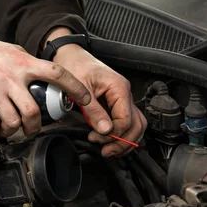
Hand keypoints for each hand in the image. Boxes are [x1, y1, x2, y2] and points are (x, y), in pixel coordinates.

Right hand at [0, 23, 91, 136]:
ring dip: (14, 132)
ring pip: (13, 122)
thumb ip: (27, 63)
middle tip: (33, 130)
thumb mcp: (10, 50)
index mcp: (23, 63)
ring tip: (12, 130)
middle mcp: (10, 77)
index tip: (86, 99)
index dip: (75, 88)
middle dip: (35, 128)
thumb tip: (44, 76)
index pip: (56, 74)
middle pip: (33, 112)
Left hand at [47, 31, 146, 156]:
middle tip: (106, 151)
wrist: (69, 55)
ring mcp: (122, 99)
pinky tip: (109, 141)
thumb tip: (105, 131)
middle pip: (136, 124)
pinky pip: (126, 121)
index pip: (126, 119)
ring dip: (124, 140)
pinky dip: (121, 134)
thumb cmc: (74, 66)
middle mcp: (125, 93)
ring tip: (108, 150)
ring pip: (135, 125)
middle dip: (122, 141)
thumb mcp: (80, 89)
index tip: (96, 138)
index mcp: (119, 88)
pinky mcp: (116, 103)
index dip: (113, 133)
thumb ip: (93, 111)